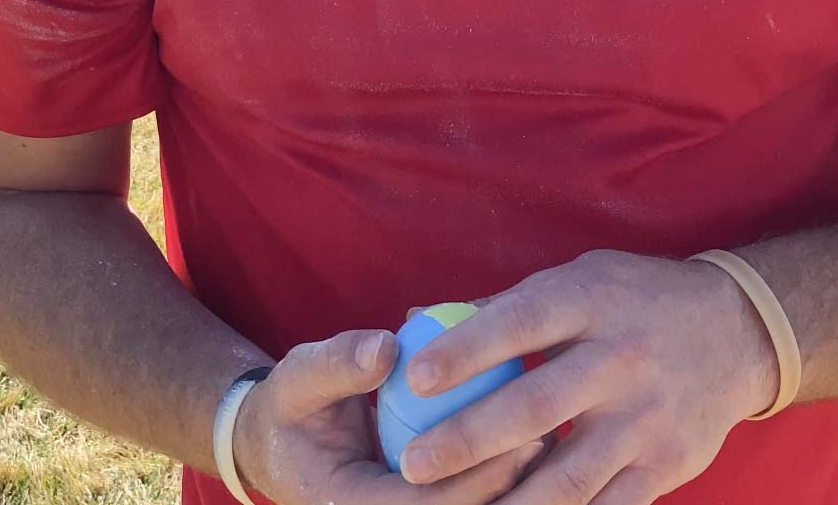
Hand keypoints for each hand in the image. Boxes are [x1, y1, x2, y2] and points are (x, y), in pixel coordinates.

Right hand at [232, 327, 546, 504]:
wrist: (278, 443)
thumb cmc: (292, 405)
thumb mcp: (300, 376)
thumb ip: (339, 364)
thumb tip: (388, 348)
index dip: (481, 481)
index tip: (526, 437)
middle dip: (512, 490)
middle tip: (555, 438)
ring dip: (516, 491)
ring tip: (559, 442)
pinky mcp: (418, 502)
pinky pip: (463, 499)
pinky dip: (501, 481)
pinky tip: (541, 446)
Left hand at [393, 253, 779, 504]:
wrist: (735, 332)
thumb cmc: (633, 300)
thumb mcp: (577, 280)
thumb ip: (504, 307)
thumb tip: (419, 319)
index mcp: (591, 301)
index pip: (521, 323)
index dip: (466, 350)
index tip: (414, 377)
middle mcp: (620, 359)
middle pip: (538, 405)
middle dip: (470, 439)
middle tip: (413, 463)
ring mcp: (646, 419)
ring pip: (571, 475)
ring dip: (510, 502)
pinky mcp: (666, 466)